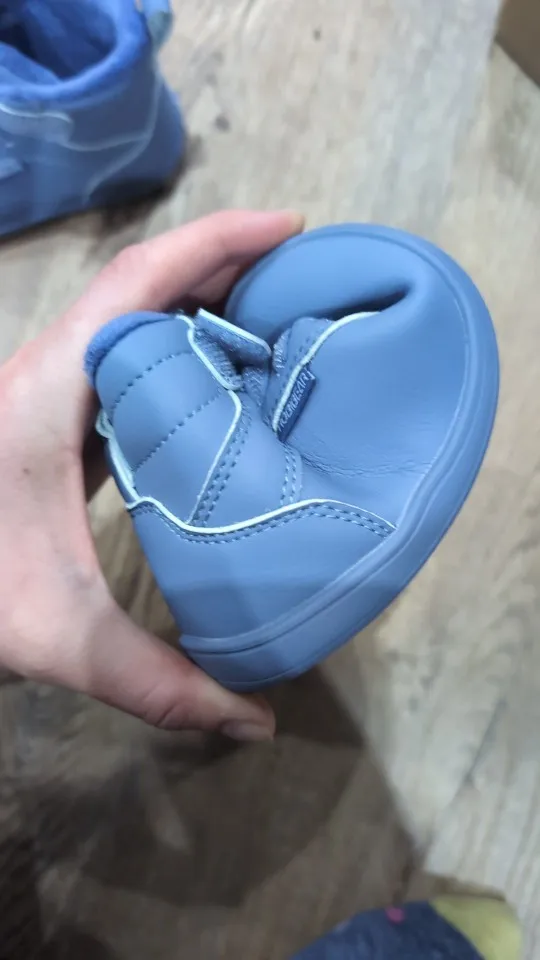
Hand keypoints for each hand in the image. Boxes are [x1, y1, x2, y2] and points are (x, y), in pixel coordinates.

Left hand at [0, 209, 303, 739]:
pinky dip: (175, 352)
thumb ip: (156, 682)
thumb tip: (255, 722)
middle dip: (225, 265)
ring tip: (275, 322)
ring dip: (198, 304)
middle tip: (305, 281)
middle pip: (143, 286)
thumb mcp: (55, 635)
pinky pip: (121, 363)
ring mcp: (43, 392)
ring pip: (130, 321)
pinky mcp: (46, 420)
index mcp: (51, 389)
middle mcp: (47, 371)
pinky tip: (214, 387)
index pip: (141, 281)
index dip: (218, 241)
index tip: (292, 227)